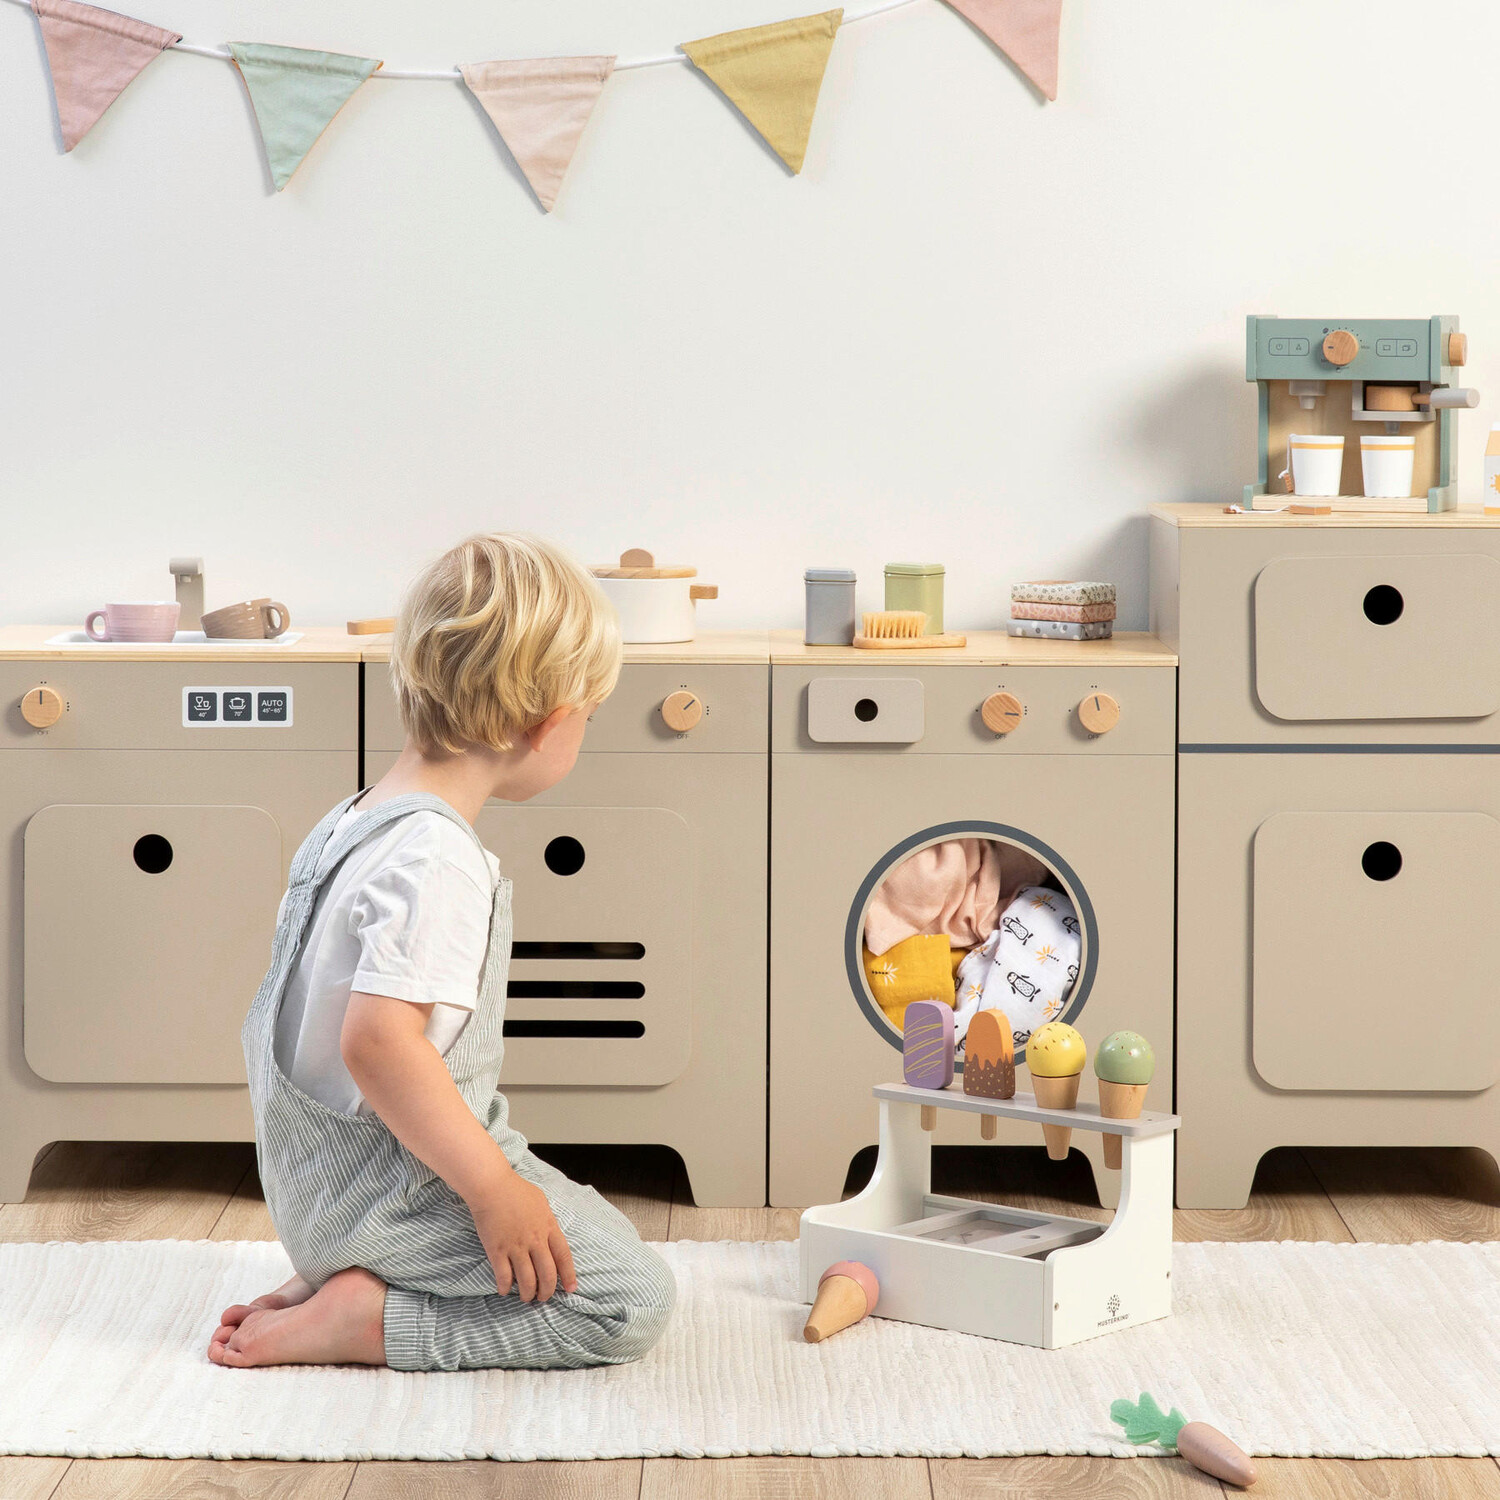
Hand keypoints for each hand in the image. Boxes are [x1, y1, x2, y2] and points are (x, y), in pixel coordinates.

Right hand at [470, 1170, 577, 1301]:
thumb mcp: (541, 1203)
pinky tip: (505, 1290)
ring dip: (527, 1293)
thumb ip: (548, 1222)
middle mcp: (535, 1240)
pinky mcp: (497, 1250)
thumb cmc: (517, 1191)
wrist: (492, 1186)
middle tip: (543, 1297)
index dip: (568, 1275)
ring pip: (527, 1280)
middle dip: (547, 1291)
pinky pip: (504, 1276)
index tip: (570, 1289)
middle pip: (547, 1273)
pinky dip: (505, 1287)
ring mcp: (516, 1246)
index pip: (563, 1256)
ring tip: (526, 1297)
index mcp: (548, 1227)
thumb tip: (551, 1236)